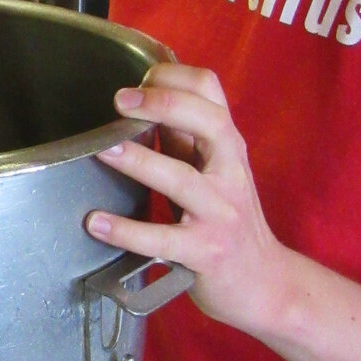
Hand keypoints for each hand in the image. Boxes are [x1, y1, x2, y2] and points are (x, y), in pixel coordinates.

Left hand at [88, 63, 301, 338]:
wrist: (265, 285)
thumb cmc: (231, 224)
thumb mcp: (214, 173)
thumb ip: (185, 140)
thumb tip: (146, 104)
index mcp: (228, 148)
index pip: (211, 92)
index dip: (174, 76)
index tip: (139, 77)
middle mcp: (230, 173)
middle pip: (208, 122)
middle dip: (164, 104)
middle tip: (120, 101)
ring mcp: (221, 213)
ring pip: (183, 179)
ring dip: (141, 161)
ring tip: (103, 150)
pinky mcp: (207, 252)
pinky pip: (164, 239)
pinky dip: (128, 230)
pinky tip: (96, 223)